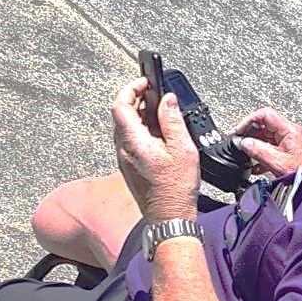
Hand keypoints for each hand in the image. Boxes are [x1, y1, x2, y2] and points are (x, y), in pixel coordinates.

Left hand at [111, 77, 200, 222]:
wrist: (170, 218)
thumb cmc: (175, 189)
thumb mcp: (181, 149)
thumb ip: (172, 120)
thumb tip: (167, 99)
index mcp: (133, 142)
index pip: (120, 105)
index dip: (131, 88)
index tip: (145, 82)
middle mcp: (123, 150)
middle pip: (121, 115)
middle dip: (137, 100)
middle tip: (155, 95)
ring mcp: (125, 160)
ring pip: (126, 128)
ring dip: (140, 116)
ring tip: (161, 115)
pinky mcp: (130, 168)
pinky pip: (131, 142)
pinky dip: (142, 131)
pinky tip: (160, 136)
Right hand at [232, 107, 301, 176]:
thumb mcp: (277, 162)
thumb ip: (258, 151)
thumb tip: (244, 143)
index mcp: (290, 130)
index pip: (265, 115)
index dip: (249, 120)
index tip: (239, 131)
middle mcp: (292, 133)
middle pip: (266, 126)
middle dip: (252, 135)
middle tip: (241, 144)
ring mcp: (293, 142)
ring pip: (269, 138)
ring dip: (257, 146)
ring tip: (248, 156)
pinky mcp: (292, 152)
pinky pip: (274, 148)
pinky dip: (264, 154)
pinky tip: (258, 165)